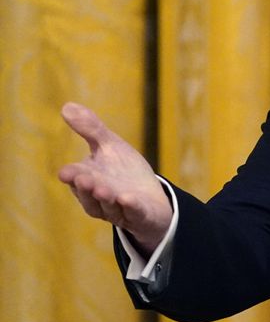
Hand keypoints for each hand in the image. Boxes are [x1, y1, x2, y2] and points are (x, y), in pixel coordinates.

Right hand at [58, 102, 171, 254]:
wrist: (151, 197)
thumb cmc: (125, 172)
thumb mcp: (110, 146)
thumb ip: (91, 130)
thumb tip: (66, 106)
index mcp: (89, 180)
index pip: (76, 178)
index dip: (72, 176)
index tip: (67, 172)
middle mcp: (99, 198)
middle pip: (89, 196)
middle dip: (87, 188)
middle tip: (84, 179)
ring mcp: (118, 209)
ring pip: (108, 207)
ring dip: (105, 199)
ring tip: (103, 189)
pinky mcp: (139, 215)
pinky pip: (133, 213)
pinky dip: (130, 207)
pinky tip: (128, 199)